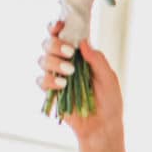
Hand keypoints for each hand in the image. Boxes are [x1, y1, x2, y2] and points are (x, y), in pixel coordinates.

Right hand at [37, 22, 121, 138]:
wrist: (102, 126)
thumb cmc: (109, 101)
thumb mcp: (109, 79)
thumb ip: (97, 60)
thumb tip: (83, 42)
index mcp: (81, 55)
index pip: (65, 36)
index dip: (57, 27)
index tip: (59, 25)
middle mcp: (66, 62)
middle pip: (48, 43)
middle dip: (55, 44)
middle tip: (69, 53)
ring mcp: (57, 76)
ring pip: (42, 59)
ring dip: (54, 62)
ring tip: (70, 73)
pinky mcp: (51, 91)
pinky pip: (41, 80)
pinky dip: (50, 80)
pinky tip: (63, 85)